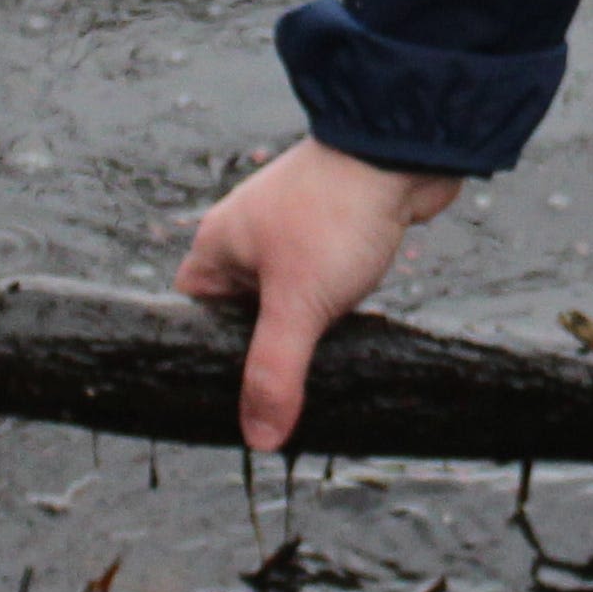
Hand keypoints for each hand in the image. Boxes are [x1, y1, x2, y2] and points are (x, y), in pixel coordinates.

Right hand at [176, 138, 467, 451]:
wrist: (400, 153)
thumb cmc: (336, 215)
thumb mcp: (298, 304)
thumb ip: (274, 373)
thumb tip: (258, 438)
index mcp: (216, 247)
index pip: (192, 318)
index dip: (206, 359)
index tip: (225, 402)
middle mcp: (245, 238)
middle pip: (239, 316)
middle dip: (262, 351)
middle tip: (279, 397)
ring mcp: (288, 234)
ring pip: (283, 302)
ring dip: (301, 330)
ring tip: (315, 367)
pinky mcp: (329, 234)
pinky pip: (318, 285)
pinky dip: (329, 308)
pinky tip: (345, 330)